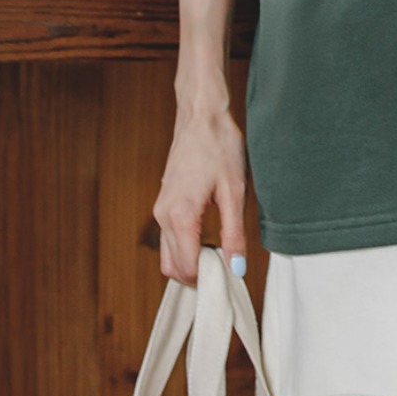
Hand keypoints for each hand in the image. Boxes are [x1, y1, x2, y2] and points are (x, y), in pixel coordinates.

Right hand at [154, 101, 248, 286]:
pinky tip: (209, 239)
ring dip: (189, 264)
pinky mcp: (163, 203)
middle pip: (172, 268)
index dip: (209, 278)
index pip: (187, 267)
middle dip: (197, 276)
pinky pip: (168, 239)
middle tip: (226, 270)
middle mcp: (163, 216)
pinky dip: (184, 249)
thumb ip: (234, 233)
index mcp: (180, 216)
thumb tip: (236, 268)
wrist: (201, 116)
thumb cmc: (219, 147)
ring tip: (219, 254)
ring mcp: (159, 210)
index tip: (230, 276)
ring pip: (167, 256)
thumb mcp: (235, 191)